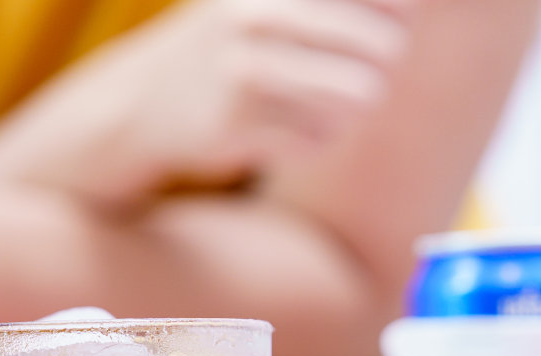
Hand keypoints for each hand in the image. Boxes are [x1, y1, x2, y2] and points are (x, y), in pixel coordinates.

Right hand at [117, 0, 415, 187]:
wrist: (136, 106)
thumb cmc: (226, 47)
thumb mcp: (265, 4)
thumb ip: (338, 5)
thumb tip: (420, 8)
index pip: (390, 1)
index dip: (400, 14)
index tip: (382, 28)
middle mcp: (260, 13)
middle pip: (387, 48)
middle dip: (378, 69)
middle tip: (353, 77)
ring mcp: (245, 68)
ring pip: (361, 97)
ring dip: (350, 109)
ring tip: (320, 107)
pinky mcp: (234, 122)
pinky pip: (319, 139)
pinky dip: (313, 141)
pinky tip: (283, 133)